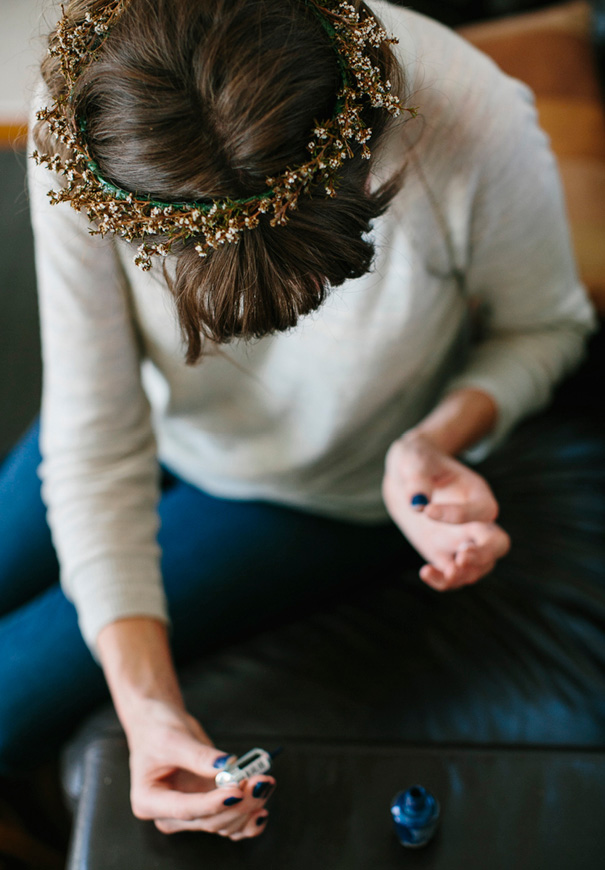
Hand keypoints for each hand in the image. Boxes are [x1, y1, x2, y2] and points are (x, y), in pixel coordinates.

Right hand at [125, 699, 274, 838]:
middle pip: (209, 820)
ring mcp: (190, 814)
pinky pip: (229, 821)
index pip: (185, 809)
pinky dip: (248, 815)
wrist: (159, 726)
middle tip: (259, 780)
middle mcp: (169, 815)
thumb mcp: (173, 739)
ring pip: (223, 824)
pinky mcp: (208, 807)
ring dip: (247, 808)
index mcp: (149, 801)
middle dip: (238, 803)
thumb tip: (227, 766)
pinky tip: (263, 806)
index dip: (212, 803)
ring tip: (264, 782)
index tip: (237, 791)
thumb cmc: (156, 731)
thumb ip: (199, 756)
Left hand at [382, 432, 509, 589]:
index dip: (459, 515)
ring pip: (480, 567)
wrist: (405, 476)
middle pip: (498, 544)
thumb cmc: (415, 461)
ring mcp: (461, 540)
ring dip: (466, 574)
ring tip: (446, 572)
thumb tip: (417, 503)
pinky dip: (443, 581)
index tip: (426, 510)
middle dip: (484, 554)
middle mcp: (475, 520)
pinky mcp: (443, 554)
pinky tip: (425, 573)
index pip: (484, 510)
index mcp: (476, 493)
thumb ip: (418, 479)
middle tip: (462, 557)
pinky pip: (452, 575)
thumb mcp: (413, 460)